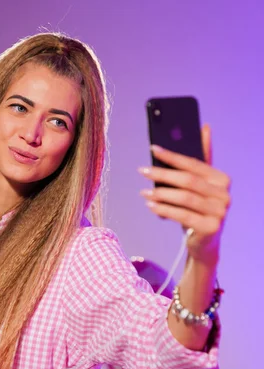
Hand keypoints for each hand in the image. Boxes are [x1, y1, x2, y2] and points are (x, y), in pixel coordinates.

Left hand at [138, 125, 230, 265]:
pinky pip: (182, 215)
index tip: (153, 149)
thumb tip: (205, 127)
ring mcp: (219, 213)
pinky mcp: (210, 228)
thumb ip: (201, 160)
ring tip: (144, 192)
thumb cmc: (198, 209)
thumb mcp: (199, 185)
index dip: (172, 156)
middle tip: (143, 171)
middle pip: (188, 181)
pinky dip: (164, 210)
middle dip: (163, 174)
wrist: (203, 242)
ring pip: (184, 198)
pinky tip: (151, 205)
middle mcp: (224, 195)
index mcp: (222, 179)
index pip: (194, 164)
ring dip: (161, 194)